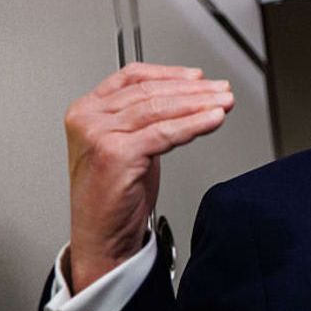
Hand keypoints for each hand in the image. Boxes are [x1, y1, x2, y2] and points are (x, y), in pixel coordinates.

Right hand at [64, 63, 233, 292]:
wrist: (102, 237)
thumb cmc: (114, 196)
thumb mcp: (128, 144)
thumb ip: (146, 118)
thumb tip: (188, 97)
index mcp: (87, 110)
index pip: (132, 77)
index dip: (170, 73)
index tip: (197, 77)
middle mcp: (89, 118)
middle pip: (150, 92)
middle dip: (193, 90)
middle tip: (221, 90)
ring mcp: (99, 135)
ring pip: (160, 109)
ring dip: (199, 104)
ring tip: (223, 103)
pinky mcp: (116, 154)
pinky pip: (165, 132)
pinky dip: (194, 124)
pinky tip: (213, 120)